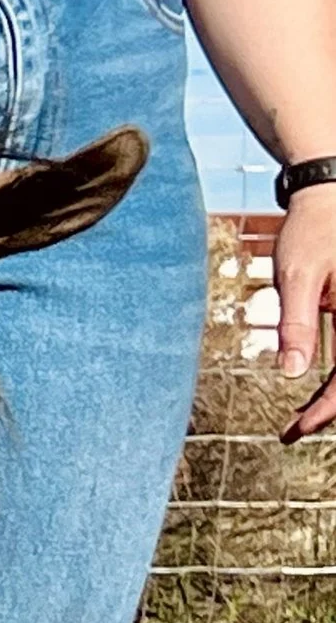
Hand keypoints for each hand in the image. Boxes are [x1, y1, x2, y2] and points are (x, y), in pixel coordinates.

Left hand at [276, 185, 335, 441]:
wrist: (330, 191)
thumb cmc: (312, 228)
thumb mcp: (297, 275)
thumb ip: (296, 323)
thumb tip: (292, 372)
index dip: (328, 407)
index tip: (298, 428)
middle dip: (331, 406)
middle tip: (294, 430)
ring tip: (302, 416)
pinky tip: (316, 386)